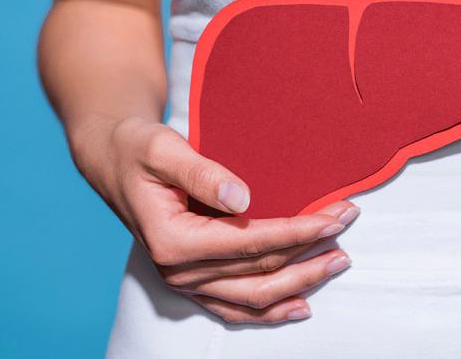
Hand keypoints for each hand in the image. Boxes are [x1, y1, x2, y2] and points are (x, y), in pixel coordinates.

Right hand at [69, 115, 360, 323]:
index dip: (298, 231)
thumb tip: (242, 198)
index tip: (334, 216)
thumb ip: (201, 173)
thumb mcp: (163, 149)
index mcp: (173, 241)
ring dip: (299, 284)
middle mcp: (178, 271)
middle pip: (260, 272)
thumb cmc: (137, 150)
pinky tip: (299, 306)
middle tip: (347, 227)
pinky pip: (234, 307)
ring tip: (337, 263)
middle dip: (310, 252)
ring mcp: (184, 282)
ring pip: (253, 297)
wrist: (113, 160)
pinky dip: (268, 311)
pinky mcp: (191, 281)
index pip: (252, 242)